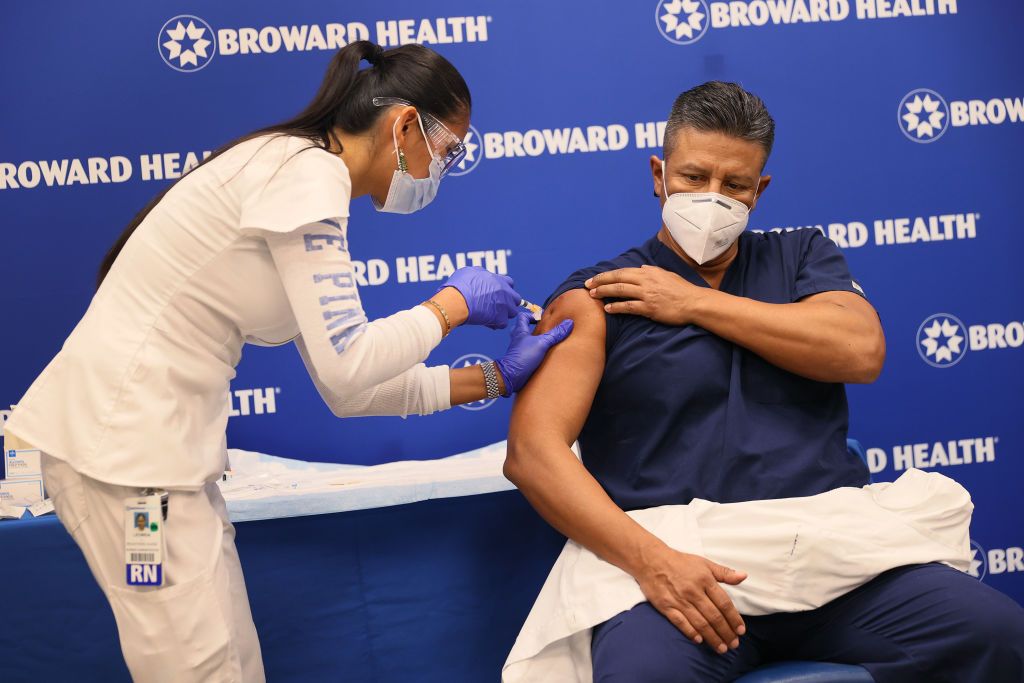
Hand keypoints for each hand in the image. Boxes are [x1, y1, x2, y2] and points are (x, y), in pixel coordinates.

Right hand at [438, 267, 520, 329]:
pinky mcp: (500, 318)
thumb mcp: (469, 272)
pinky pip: (503, 324)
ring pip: (512, 312)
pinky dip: (495, 324)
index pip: (510, 283)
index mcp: (497, 279)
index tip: (498, 294)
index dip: (504, 289)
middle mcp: (505, 291)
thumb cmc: (459, 286)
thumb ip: (480, 273)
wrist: (456, 300)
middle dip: (508, 303)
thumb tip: (481, 275)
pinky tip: (485, 322)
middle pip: (516, 299)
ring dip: (504, 315)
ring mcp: (504, 305)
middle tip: (497, 307)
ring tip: (491, 316)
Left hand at [495, 312, 573, 393]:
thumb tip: (569, 323)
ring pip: (526, 342)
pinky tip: (544, 355)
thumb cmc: (523, 357)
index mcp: (520, 331)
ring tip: (547, 342)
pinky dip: (535, 352)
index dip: (532, 315)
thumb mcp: (542, 343)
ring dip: (535, 341)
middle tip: (544, 330)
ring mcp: (519, 350)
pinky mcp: (522, 360)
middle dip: (533, 328)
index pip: (523, 317)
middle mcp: (518, 340)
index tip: (542, 319)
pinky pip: (529, 353)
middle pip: (523, 329)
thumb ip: (555, 334)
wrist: (511, 376)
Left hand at [584, 265, 704, 325]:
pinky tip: (607, 309)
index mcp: (649, 272)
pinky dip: (616, 307)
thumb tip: (641, 268)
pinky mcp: (649, 307)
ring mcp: (647, 294)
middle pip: (617, 278)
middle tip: (587, 285)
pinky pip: (628, 306)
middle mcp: (646, 280)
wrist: (694, 303)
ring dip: (604, 292)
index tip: (595, 278)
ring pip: (620, 290)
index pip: (622, 271)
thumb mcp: (667, 275)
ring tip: (593, 295)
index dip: (606, 275)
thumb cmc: (682, 290)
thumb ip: (652, 271)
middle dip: (600, 281)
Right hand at [635, 546, 747, 654]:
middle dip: (726, 632)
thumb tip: (743, 576)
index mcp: (705, 580)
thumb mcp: (704, 563)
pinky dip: (691, 632)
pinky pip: (680, 622)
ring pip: (700, 623)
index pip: (724, 603)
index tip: (741, 630)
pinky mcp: (666, 606)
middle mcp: (693, 591)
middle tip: (734, 644)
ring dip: (712, 637)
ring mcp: (679, 600)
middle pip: (714, 616)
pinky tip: (700, 640)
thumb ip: (724, 572)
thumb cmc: (679, 562)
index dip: (734, 619)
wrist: (651, 560)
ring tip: (721, 648)